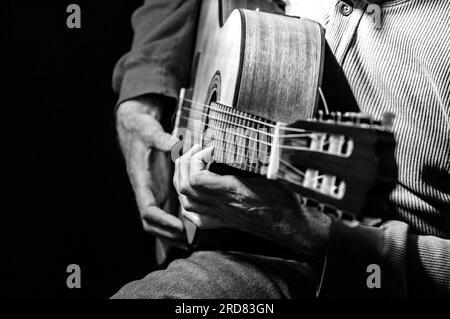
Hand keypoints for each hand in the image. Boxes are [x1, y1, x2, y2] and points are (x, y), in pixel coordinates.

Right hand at [116, 95, 186, 248]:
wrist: (135, 128)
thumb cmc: (142, 131)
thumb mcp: (151, 133)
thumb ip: (163, 140)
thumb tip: (176, 144)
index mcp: (141, 182)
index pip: (148, 210)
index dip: (163, 221)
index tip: (179, 227)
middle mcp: (145, 192)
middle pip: (151, 224)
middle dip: (168, 235)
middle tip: (190, 239)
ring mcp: (151, 193)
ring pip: (157, 223)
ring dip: (171, 235)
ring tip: (193, 241)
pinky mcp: (158, 191)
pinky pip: (165, 213)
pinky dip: (173, 226)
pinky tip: (188, 233)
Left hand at [173, 144, 331, 257]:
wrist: (289, 225)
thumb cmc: (283, 200)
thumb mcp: (270, 172)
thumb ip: (254, 156)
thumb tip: (245, 134)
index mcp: (232, 191)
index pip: (197, 178)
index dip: (196, 159)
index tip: (209, 147)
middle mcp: (221, 206)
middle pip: (186, 188)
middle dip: (184, 164)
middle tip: (195, 150)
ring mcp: (220, 216)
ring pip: (186, 203)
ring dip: (181, 180)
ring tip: (189, 165)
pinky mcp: (222, 223)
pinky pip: (194, 218)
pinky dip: (186, 203)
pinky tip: (189, 193)